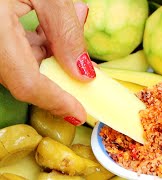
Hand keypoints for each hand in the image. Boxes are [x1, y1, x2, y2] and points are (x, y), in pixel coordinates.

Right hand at [0, 0, 94, 125]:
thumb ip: (64, 29)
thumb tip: (83, 70)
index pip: (27, 82)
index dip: (55, 101)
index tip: (78, 112)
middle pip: (24, 75)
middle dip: (59, 75)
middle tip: (84, 71)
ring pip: (18, 63)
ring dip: (50, 55)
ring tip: (70, 33)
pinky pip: (11, 49)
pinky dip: (35, 44)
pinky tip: (50, 27)